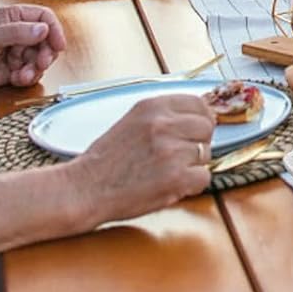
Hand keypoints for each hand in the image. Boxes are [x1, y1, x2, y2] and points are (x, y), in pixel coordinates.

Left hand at [0, 4, 66, 100]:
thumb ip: (17, 32)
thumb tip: (43, 29)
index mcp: (12, 18)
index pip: (44, 18)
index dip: (54, 30)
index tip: (58, 45)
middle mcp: (17, 33)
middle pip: (46, 40)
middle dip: (46, 53)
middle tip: (41, 63)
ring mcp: (15, 52)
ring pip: (40, 58)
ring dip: (35, 68)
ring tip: (22, 74)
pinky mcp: (13, 70)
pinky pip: (31, 73)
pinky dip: (27, 78)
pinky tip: (16, 79)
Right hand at [73, 93, 216, 220]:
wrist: (85, 188)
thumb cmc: (106, 159)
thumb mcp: (133, 120)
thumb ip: (163, 115)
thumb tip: (198, 116)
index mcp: (153, 106)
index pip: (198, 103)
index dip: (202, 118)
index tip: (198, 129)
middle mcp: (164, 124)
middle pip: (207, 127)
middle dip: (199, 142)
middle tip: (182, 155)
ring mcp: (171, 151)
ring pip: (206, 154)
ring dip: (193, 165)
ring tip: (169, 171)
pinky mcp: (175, 178)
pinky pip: (203, 178)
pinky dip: (192, 185)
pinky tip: (173, 185)